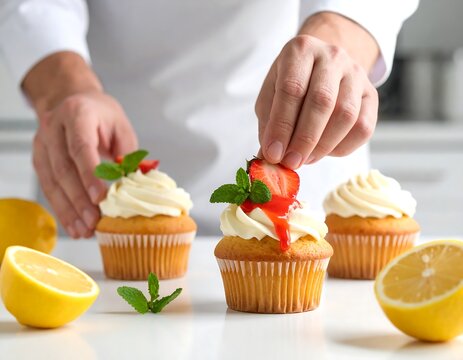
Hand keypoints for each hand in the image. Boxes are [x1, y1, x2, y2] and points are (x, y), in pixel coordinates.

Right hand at [32, 92, 136, 237]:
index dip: (89, 174)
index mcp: (77, 114)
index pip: (80, 146)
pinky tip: (73, 225)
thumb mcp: (121, 126)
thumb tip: (135, 185)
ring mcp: (42, 145)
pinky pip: (48, 188)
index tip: (99, 198)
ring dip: (68, 210)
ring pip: (52, 182)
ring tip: (84, 231)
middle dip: (79, 200)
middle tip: (94, 222)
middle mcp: (54, 128)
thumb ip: (127, 154)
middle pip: (63, 169)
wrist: (72, 101)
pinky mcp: (39, 160)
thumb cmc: (101, 115)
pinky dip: (61, 209)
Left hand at [256, 35, 377, 168]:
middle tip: (291, 162)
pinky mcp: (371, 94)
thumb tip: (269, 157)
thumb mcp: (271, 94)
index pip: (292, 89)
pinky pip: (363, 127)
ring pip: (346, 115)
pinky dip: (342, 147)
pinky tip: (324, 152)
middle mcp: (332, 56)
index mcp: (301, 50)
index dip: (282, 125)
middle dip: (304, 139)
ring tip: (305, 159)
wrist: (323, 65)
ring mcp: (356, 74)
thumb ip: (268, 123)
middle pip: (322, 101)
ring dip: (323, 145)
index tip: (274, 154)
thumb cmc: (292, 82)